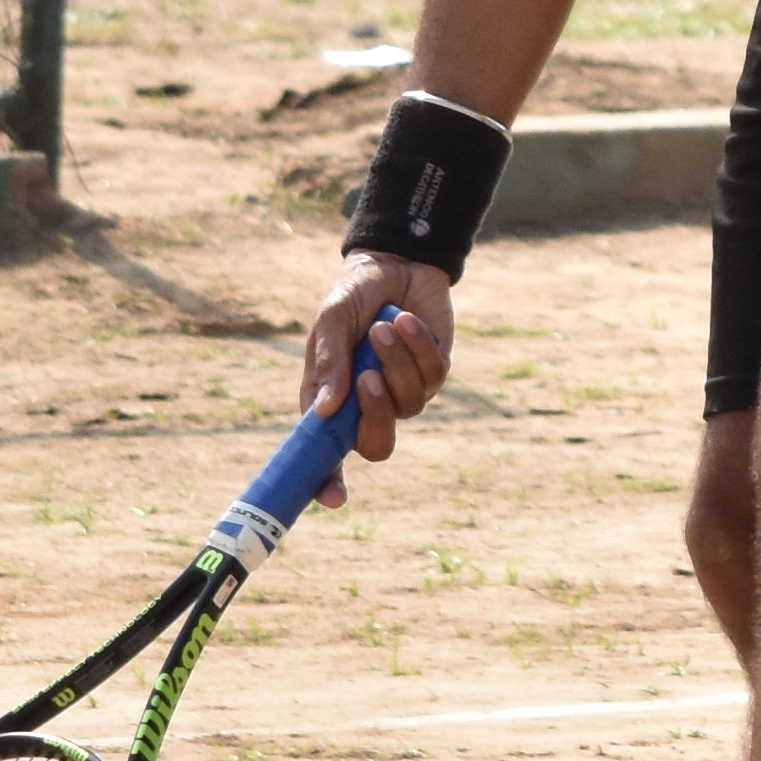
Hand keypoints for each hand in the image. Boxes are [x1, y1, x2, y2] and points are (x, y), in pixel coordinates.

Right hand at [299, 251, 456, 493]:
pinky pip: (432, 376)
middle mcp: (368, 404)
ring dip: (395, 364)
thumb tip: (325, 413)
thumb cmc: (352, 296)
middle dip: (375, 415)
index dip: (327, 482)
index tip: (333, 498)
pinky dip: (418, 347)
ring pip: (406, 405)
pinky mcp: (434, 371)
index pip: (327, 455)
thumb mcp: (330, 322)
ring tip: (382, 327)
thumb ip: (328, 364)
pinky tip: (406, 319)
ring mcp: (404, 390)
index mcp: (332, 402)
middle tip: (367, 378)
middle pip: (377, 445)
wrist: (394, 262)